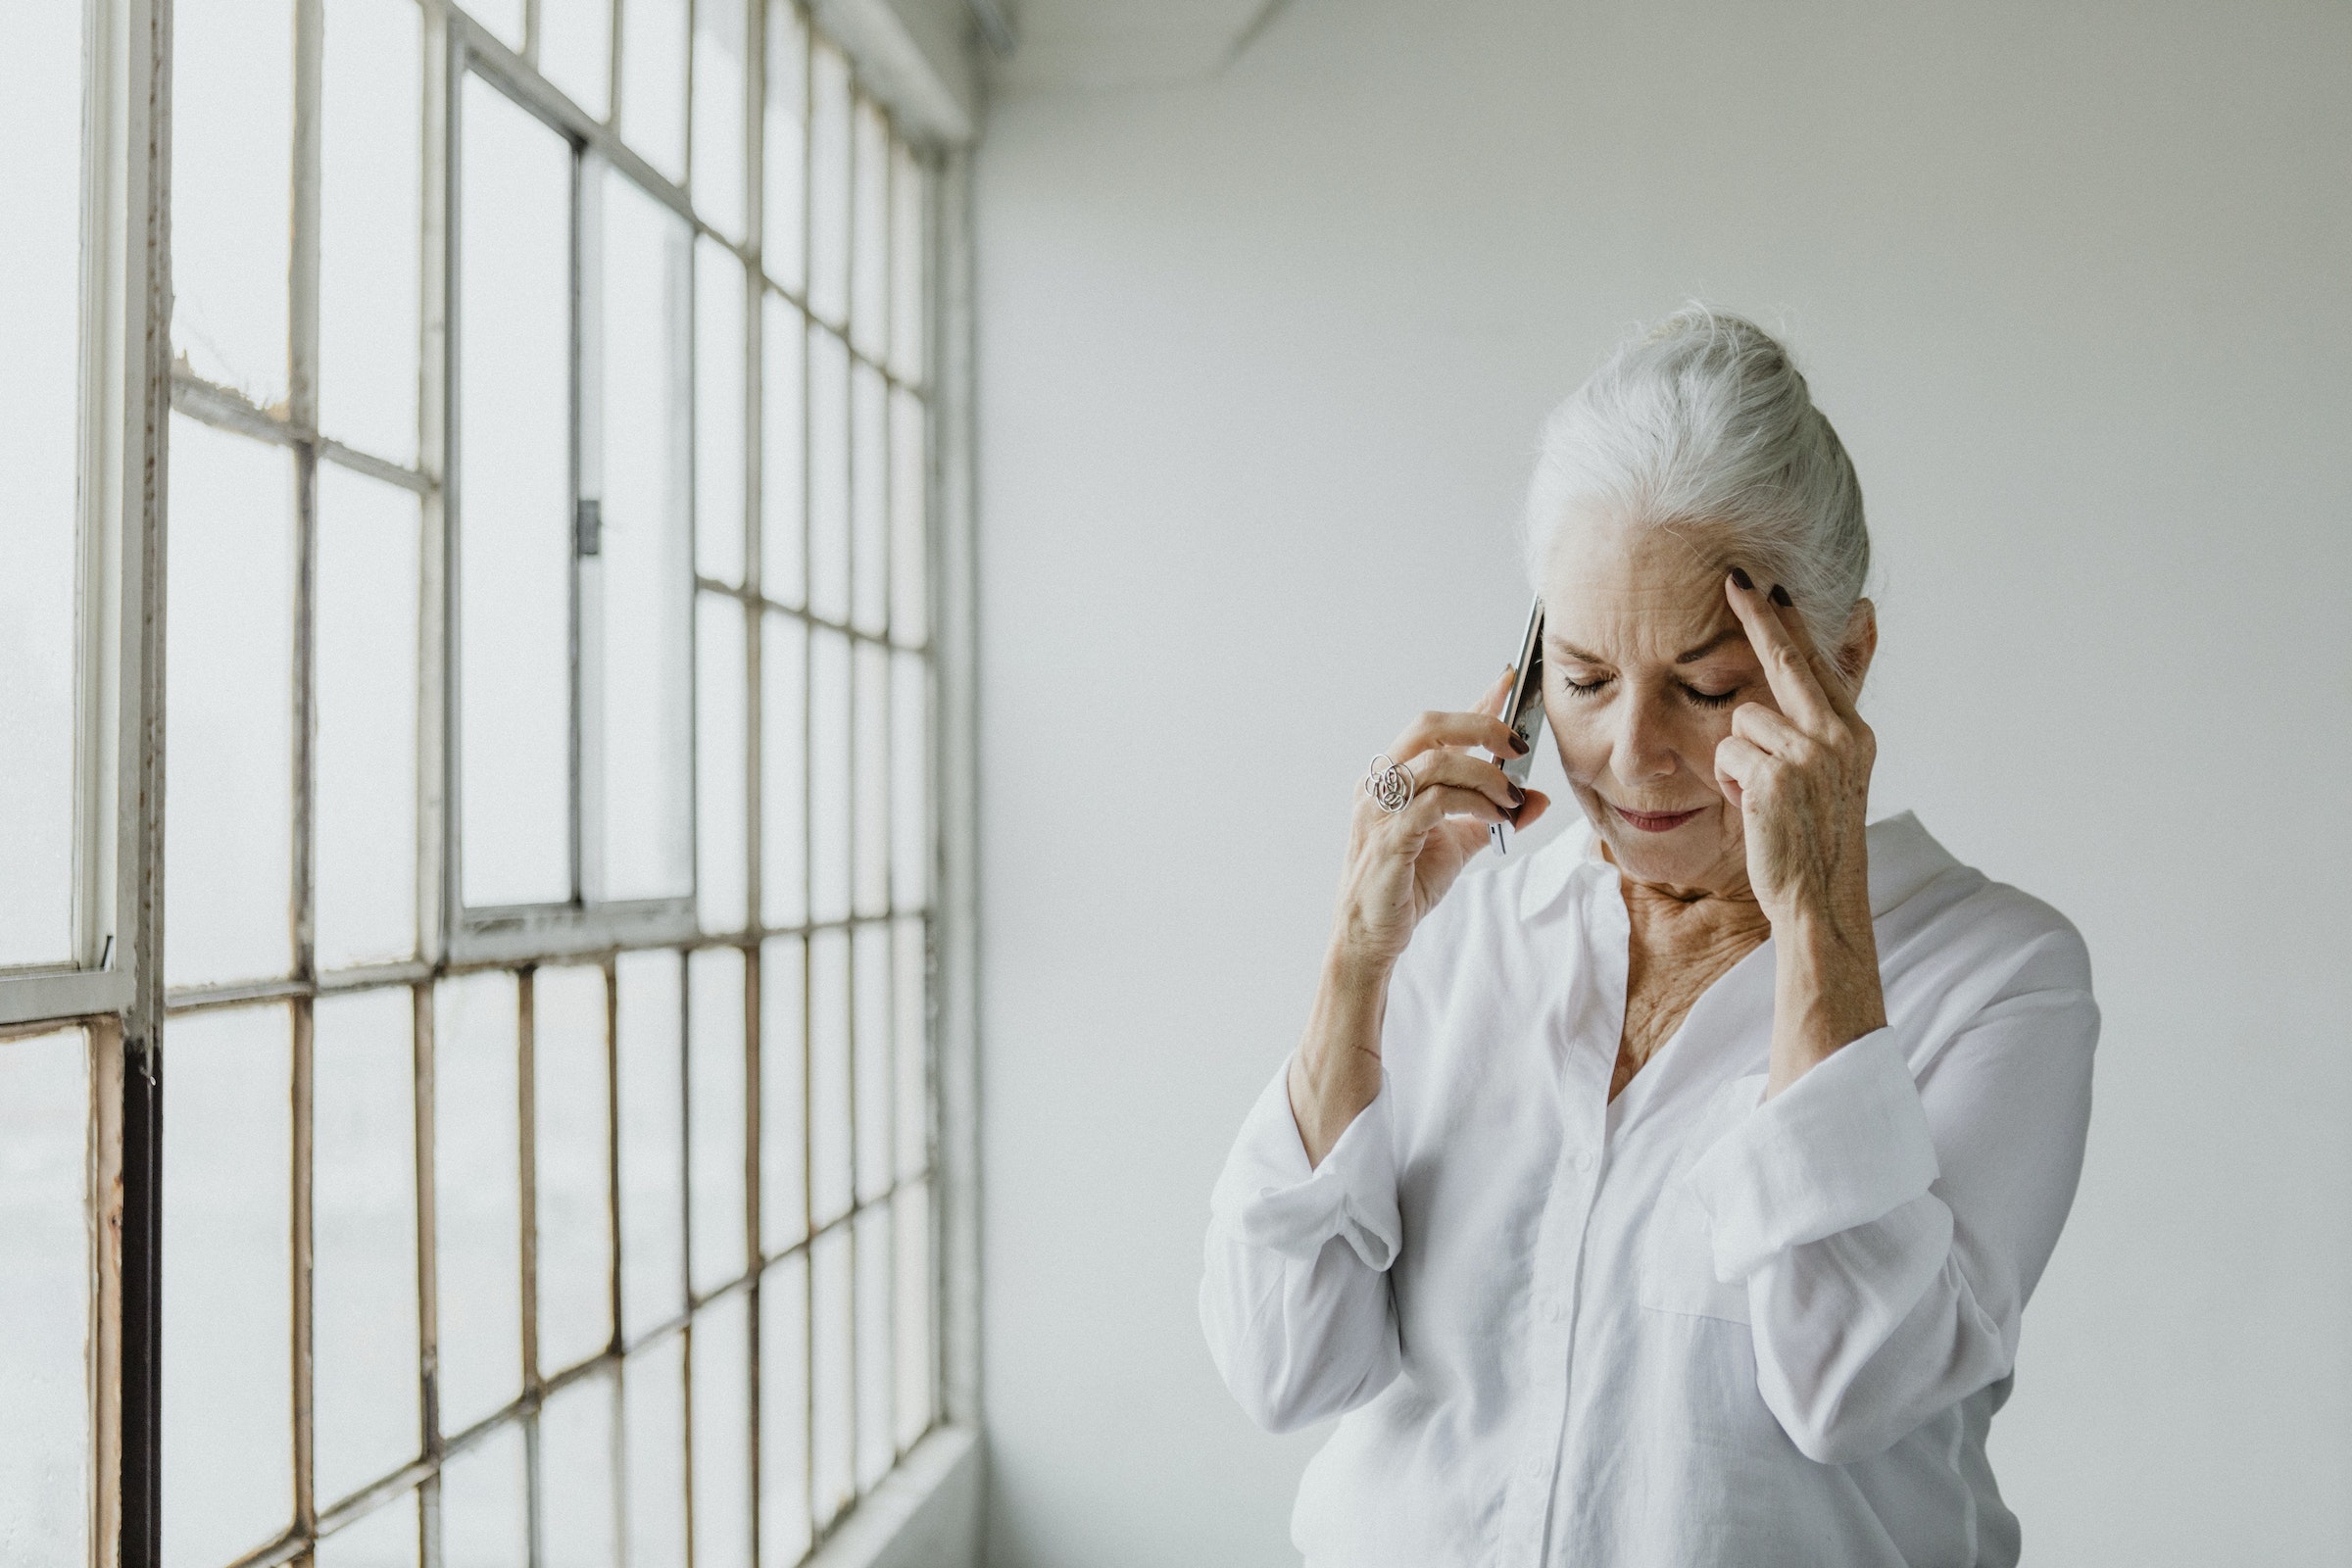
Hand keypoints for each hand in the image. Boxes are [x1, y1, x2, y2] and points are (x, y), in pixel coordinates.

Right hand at [1330, 668, 1552, 979]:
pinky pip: (1434, 803)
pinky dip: (1473, 804)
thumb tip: (1538, 797)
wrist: (1371, 935)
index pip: (1437, 728)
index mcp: (1393, 778)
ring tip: (1511, 799)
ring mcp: (1380, 809)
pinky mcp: (1389, 838)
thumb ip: (1493, 817)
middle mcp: (1380, 784)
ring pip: (1435, 763)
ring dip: (1485, 776)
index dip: (1476, 702)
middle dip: (1481, 727)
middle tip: (1518, 748)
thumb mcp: (1459, 843)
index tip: (1511, 682)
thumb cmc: (1405, 885)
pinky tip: (1494, 818)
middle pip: (1429, 726)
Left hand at [1712, 575, 1885, 1092]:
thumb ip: (1827, 725)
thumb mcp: (1833, 776)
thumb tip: (1837, 689)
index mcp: (1855, 734)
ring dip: (1738, 760)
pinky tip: (1755, 812)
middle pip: (1788, 662)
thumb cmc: (1816, 840)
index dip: (1792, 625)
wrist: (1820, 902)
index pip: (1821, 663)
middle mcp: (1841, 736)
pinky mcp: (1777, 776)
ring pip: (1742, 723)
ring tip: (1762, 798)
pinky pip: (1728, 755)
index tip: (1773, 588)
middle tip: (1737, 578)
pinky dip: (1731, 784)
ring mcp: (1811, 754)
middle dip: (1760, 619)